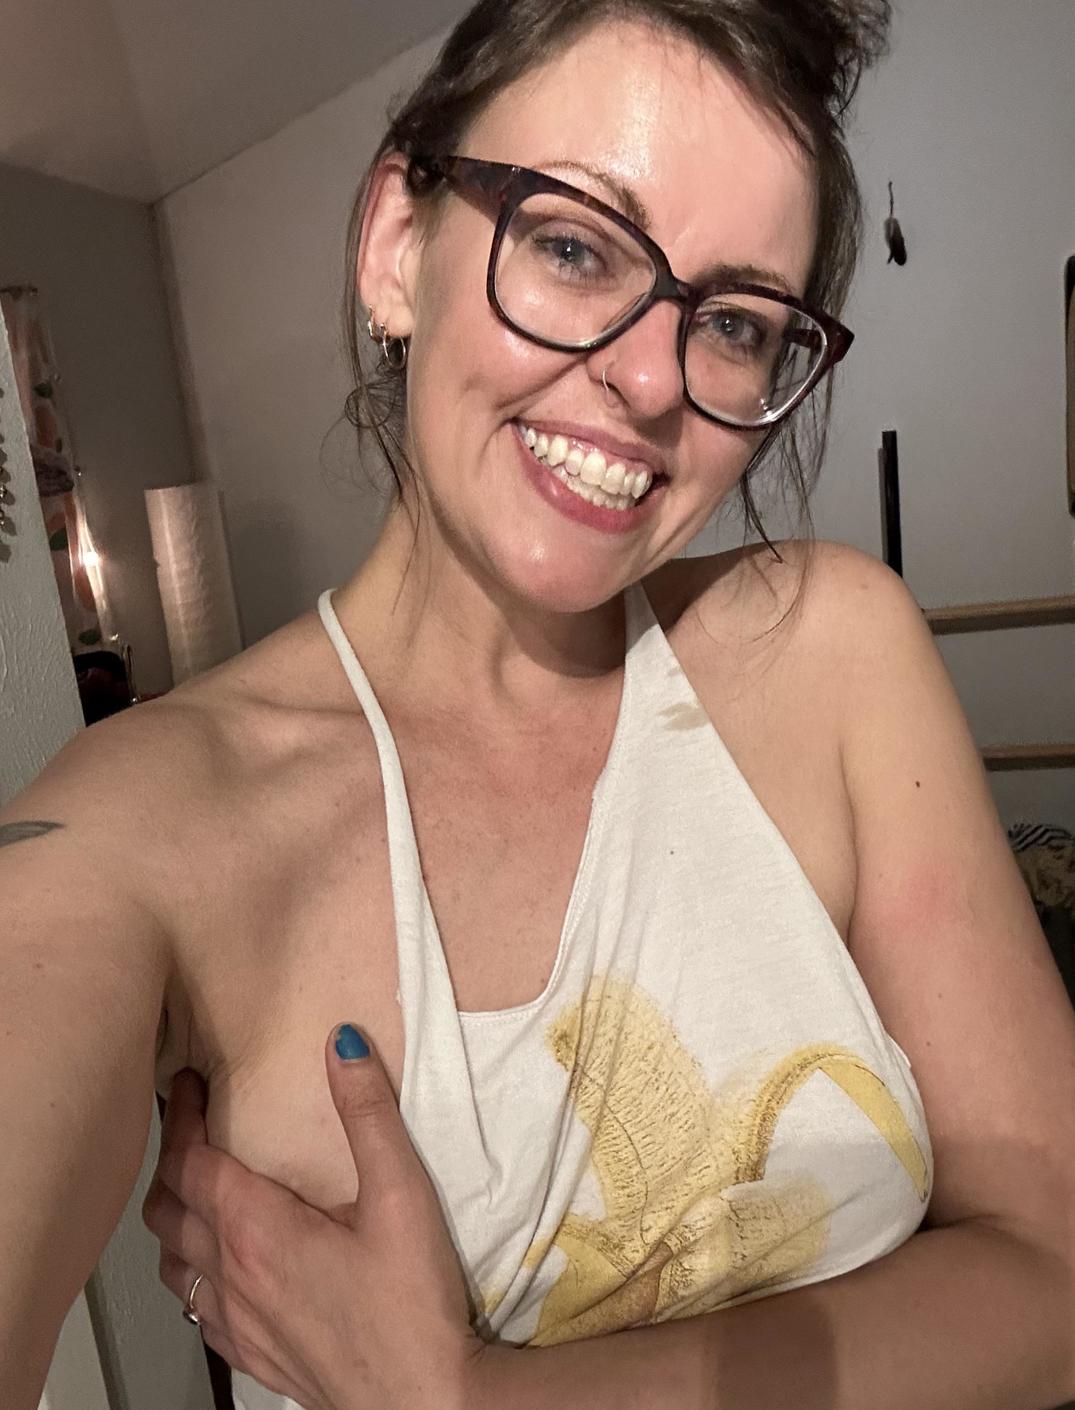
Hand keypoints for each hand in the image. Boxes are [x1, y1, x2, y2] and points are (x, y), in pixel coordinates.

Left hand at [142, 1026, 491, 1409]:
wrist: (424, 1403)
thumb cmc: (413, 1304)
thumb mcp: (401, 1194)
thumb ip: (368, 1114)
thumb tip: (340, 1044)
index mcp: (256, 1231)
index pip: (190, 1162)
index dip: (181, 1115)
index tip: (185, 1080)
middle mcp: (231, 1278)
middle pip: (167, 1208)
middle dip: (171, 1159)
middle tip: (191, 1123)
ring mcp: (236, 1324)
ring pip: (173, 1261)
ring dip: (176, 1215)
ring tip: (200, 1184)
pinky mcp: (253, 1356)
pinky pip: (195, 1307)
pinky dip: (192, 1270)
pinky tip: (222, 1264)